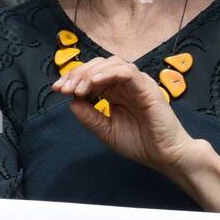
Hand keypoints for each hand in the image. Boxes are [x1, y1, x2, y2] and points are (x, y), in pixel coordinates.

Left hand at [52, 54, 196, 178]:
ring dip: (91, 73)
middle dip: (78, 74)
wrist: (162, 155)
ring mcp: (137, 84)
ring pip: (112, 64)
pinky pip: (127, 72)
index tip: (57, 89)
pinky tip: (94, 83)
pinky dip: (109, 73)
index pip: (92, 75)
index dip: (73, 79)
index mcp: (115, 92)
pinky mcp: (147, 88)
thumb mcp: (106, 130)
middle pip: (99, 65)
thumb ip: (89, 116)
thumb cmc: (139, 143)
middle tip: (64, 88)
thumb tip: (71, 102)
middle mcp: (125, 84)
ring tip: (78, 89)